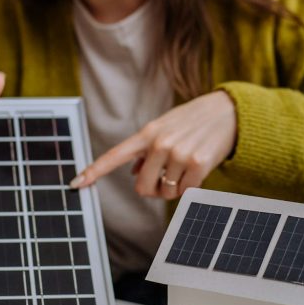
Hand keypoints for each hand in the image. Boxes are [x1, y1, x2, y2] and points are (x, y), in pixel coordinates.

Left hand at [71, 90, 236, 199]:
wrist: (228, 112)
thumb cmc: (193, 121)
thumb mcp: (166, 127)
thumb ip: (147, 148)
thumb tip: (134, 174)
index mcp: (148, 133)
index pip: (115, 155)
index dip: (94, 171)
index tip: (76, 184)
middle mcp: (160, 144)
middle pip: (142, 187)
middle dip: (152, 189)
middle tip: (165, 181)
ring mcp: (179, 154)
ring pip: (166, 192)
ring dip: (175, 188)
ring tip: (186, 169)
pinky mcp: (198, 164)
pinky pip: (186, 192)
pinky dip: (190, 189)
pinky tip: (197, 172)